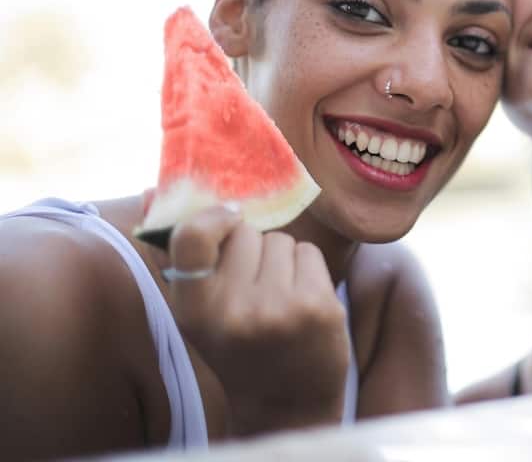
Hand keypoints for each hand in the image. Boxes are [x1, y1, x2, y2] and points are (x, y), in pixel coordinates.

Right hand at [165, 206, 349, 435]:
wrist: (287, 401)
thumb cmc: (238, 345)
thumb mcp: (198, 310)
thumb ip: (179, 255)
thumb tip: (150, 193)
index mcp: (194, 311)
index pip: (192, 236)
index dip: (212, 218)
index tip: (227, 221)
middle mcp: (234, 311)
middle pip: (247, 233)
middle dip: (253, 249)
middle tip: (255, 287)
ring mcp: (279, 309)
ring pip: (281, 240)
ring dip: (282, 260)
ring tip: (278, 297)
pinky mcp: (317, 307)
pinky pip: (309, 252)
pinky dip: (308, 269)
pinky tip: (302, 301)